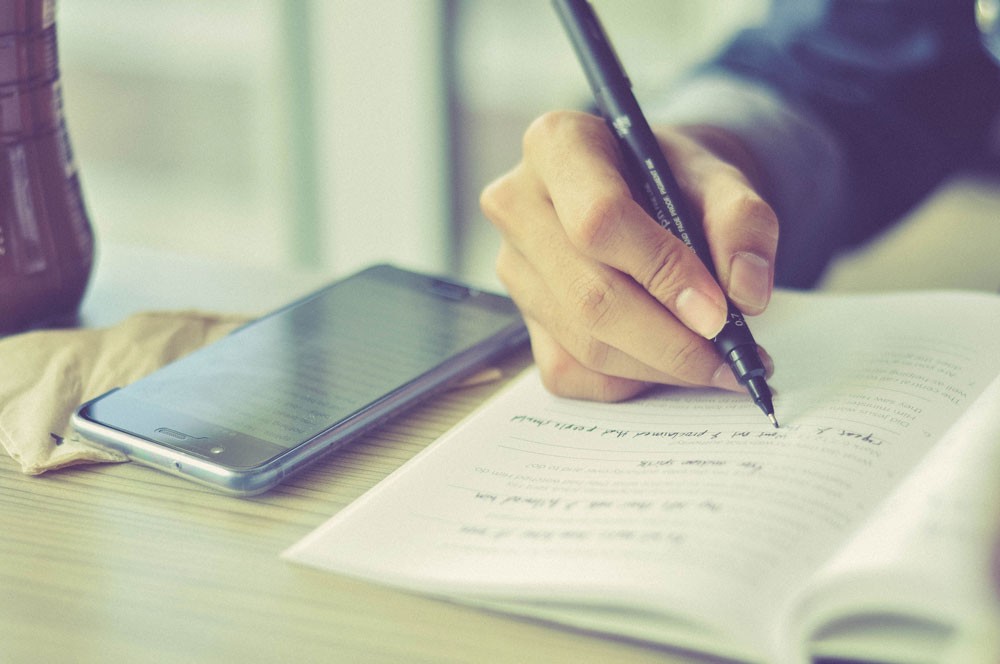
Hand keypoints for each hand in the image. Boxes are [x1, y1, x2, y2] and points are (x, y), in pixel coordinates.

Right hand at [480, 110, 777, 400]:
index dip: (662, 272)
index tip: (718, 313)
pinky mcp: (522, 317)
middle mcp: (518, 205)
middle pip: (590, 295)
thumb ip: (742, 222)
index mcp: (557, 145)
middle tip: (732, 360)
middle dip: (670, 341)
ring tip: (717, 364)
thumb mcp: (719, 177)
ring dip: (659, 367)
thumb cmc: (673, 178)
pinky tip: (667, 362)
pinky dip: (630, 380)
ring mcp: (513, 267)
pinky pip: (571, 371)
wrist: (644, 190)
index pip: (600, 220)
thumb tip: (745, 294)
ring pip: (584, 343)